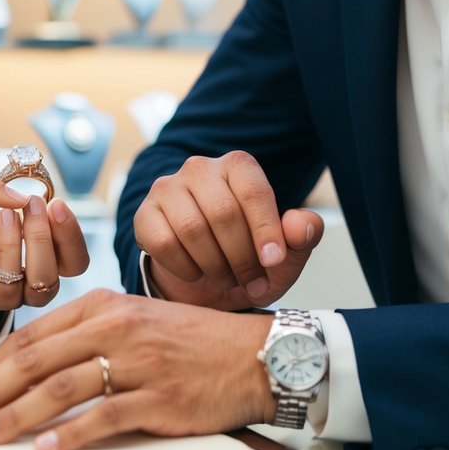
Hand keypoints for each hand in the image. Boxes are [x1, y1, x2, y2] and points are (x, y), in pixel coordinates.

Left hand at [0, 194, 89, 324]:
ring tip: (5, 214)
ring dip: (10, 246)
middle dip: (40, 237)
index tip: (57, 204)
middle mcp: (36, 289)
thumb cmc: (5, 239)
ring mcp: (8, 297)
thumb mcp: (27, 225)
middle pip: (47, 275)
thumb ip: (41, 217)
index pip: (77, 263)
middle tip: (31, 203)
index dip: (71, 236)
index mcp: (55, 269)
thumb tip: (46, 201)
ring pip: (12, 283)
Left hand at [0, 288, 275, 449]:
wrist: (252, 353)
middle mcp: (115, 327)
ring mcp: (137, 362)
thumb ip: (86, 334)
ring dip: (16, 416)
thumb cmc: (190, 340)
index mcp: (102, 305)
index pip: (32, 337)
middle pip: (36, 362)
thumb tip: (33, 366)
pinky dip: (71, 434)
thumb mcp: (133, 318)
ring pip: (60, 389)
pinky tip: (46, 449)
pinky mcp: (158, 396)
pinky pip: (104, 416)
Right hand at [134, 151, 322, 309]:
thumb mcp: (285, 254)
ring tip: (228, 280)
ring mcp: (168, 188)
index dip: (266, 229)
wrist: (204, 279)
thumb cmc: (248, 257)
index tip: (273, 262)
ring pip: (192, 228)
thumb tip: (303, 224)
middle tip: (253, 283)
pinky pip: (164, 243)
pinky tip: (197, 272)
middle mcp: (200, 168)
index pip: (253, 191)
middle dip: (242, 257)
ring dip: (215, 265)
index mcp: (238, 166)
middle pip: (223, 213)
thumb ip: (303, 235)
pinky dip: (185, 268)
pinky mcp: (145, 213)